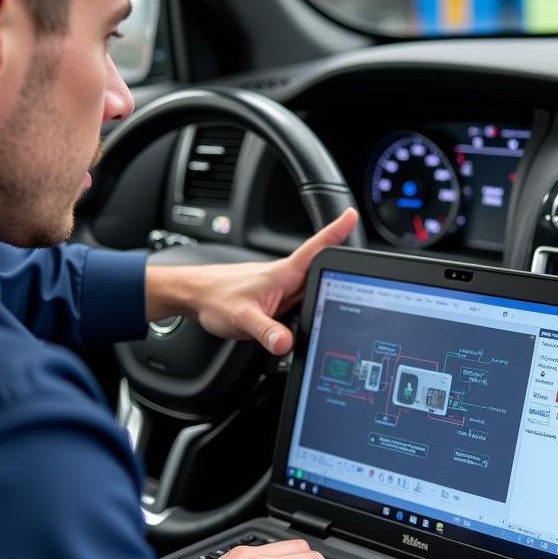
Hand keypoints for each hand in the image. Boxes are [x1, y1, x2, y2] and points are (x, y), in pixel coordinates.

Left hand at [146, 208, 358, 355]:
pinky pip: (302, 302)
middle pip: (323, 270)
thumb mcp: (241, 318)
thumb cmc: (215, 297)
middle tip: (362, 271)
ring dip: (327, 292)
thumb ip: (264, 331)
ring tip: (339, 299)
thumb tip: (285, 343)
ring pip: (314, 288)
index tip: (352, 215)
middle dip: (343, 269)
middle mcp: (287, 278)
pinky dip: (311, 307)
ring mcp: (284, 290)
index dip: (336, 231)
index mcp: (284, 274)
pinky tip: (311, 317)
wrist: (195, 296)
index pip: (316, 248)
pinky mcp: (278, 300)